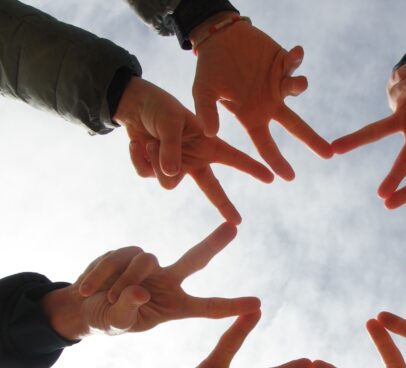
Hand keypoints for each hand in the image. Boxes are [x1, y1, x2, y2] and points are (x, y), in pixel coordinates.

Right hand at [41, 223, 260, 338]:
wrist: (84, 307)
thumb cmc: (109, 320)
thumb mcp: (119, 323)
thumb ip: (128, 310)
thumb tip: (141, 293)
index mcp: (176, 306)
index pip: (208, 307)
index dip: (231, 306)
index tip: (257, 304)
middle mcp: (169, 282)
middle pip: (196, 259)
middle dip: (214, 243)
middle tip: (233, 227)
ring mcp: (150, 265)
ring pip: (144, 261)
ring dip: (122, 281)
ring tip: (106, 298)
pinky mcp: (128, 252)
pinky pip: (121, 256)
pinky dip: (103, 273)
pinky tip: (89, 287)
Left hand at [115, 77, 273, 223]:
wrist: (132, 105)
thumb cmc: (159, 107)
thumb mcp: (170, 122)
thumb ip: (172, 149)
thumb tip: (171, 175)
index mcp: (207, 144)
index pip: (234, 158)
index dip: (252, 168)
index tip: (271, 177)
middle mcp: (194, 159)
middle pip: (212, 188)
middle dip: (224, 205)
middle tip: (237, 221)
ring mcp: (175, 166)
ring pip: (169, 183)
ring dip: (156, 163)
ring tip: (150, 142)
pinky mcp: (155, 170)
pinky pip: (148, 175)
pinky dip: (139, 160)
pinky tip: (137, 144)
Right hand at [190, 14, 331, 180]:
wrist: (218, 37)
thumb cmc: (209, 68)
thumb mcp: (202, 92)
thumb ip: (206, 111)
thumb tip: (210, 133)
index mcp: (252, 117)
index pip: (267, 145)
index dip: (277, 161)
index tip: (289, 177)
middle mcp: (270, 104)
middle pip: (296, 127)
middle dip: (312, 140)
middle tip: (329, 154)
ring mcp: (278, 84)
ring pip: (296, 90)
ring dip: (298, 87)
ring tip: (300, 83)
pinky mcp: (283, 62)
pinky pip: (293, 63)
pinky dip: (296, 59)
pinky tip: (298, 52)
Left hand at [332, 57, 405, 198]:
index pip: (404, 160)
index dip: (394, 177)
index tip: (382, 196)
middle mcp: (402, 121)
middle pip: (374, 131)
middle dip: (355, 140)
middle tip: (334, 148)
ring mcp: (396, 101)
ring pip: (400, 91)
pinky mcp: (396, 80)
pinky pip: (404, 72)